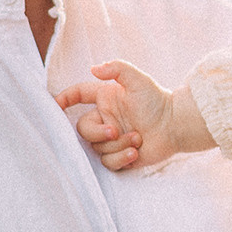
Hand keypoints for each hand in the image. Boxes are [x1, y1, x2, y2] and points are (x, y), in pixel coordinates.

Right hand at [54, 60, 189, 169]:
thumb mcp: (138, 79)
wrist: (177, 124)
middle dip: (98, 132)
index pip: (78, 95)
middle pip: (83, 129)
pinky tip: (136, 152)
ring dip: (118, 145)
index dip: (63, 99)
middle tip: (116, 130)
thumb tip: (93, 69)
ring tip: (138, 139)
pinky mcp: (120, 155)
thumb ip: (117, 69)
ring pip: (97, 148)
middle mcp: (105, 118)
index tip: (55, 105)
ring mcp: (112, 138)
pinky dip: (121, 158)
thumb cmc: (158, 100)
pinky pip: (108, 163)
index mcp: (105, 99)